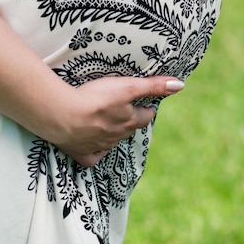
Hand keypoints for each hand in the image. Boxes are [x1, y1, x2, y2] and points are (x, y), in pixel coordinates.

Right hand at [54, 75, 183, 166]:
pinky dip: (95, 153)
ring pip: (112, 141)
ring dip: (113, 133)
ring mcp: (99, 146)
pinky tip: (94, 147)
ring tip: (109, 123)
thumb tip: (180, 85)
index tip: (146, 105)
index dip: (146, 109)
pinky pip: (92, 157)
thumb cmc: (96, 98)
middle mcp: (117, 136)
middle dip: (131, 121)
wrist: (64, 115)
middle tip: (127, 112)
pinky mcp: (82, 153)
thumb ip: (153, 86)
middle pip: (129, 129)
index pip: (145, 116)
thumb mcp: (127, 86)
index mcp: (129, 120)